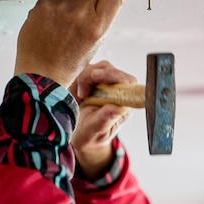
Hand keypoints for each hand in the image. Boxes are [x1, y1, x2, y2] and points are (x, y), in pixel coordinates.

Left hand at [14, 0, 123, 87]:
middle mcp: (80, 14)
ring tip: (67, 19)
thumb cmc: (67, 64)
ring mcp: (60, 8)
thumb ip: (101, 21)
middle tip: (86, 11)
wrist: (41, 73)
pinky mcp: (43, 6)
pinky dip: (56, 2)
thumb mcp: (95, 45)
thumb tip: (103, 1)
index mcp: (97, 27)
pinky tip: (55, 18)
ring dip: (73, 0)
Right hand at [70, 61, 136, 179]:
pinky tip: (76, 94)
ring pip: (95, 67)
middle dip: (92, 76)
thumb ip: (105, 120)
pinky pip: (83, 69)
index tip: (96, 76)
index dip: (114, 75)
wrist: (80, 136)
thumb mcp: (95, 132)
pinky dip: (76, 80)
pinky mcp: (91, 78)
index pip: (127, 81)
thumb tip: (119, 108)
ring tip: (79, 98)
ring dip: (83, 79)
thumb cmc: (91, 136)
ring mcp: (104, 82)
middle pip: (109, 68)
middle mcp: (116, 89)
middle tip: (82, 93)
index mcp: (124, 102)